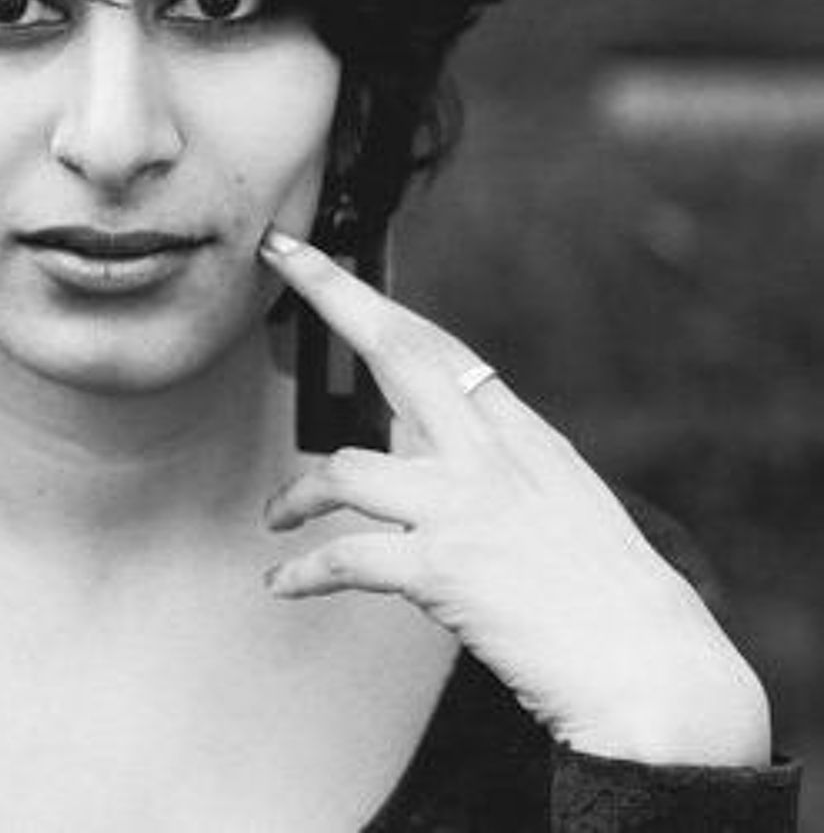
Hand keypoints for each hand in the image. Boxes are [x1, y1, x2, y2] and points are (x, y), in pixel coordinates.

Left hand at [259, 228, 771, 767]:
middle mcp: (488, 454)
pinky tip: (281, 584)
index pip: (435, 344)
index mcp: (517, 433)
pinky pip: (348, 558)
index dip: (373, 298)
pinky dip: (304, 572)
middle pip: (399, 351)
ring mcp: (465, 508)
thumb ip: (482, 457)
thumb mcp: (554, 495)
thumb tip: (403, 433)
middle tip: (281, 260)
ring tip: (278, 518)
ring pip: (347, 468)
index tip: (321, 260)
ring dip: (296, 494)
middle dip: (334, 295)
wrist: (653, 671)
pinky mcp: (446, 572)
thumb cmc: (604, 592)